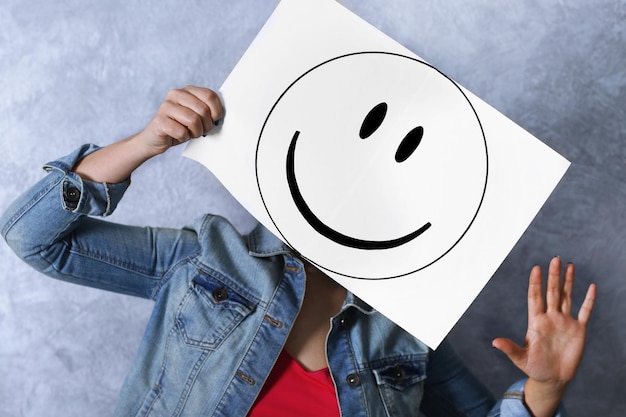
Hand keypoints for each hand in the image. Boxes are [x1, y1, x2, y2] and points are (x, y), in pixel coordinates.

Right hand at [73, 86, 222, 182]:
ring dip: (196, 132)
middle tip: (201, 131)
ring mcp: (166, 106)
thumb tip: (222, 115)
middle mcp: (176, 94)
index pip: (210, 96)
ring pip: (193, 120)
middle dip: (206, 125)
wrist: (156, 140)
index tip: (214, 121)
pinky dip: (184, 138)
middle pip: (203, 110)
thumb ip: (208, 110)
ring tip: (190, 133)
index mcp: (187, 90)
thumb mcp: (197, 116)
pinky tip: (178, 136)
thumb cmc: (181, 127)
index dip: (217, 112)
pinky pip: (182, 131)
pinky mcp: (159, 120)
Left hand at [492, 257, 595, 416]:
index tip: (536, 268)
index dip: (536, 283)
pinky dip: (588, 300)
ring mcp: (565, 322)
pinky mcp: (578, 330)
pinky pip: (584, 312)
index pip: (535, 297)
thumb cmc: (535, 368)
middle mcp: (550, 318)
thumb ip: (510, 349)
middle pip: (552, 292)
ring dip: (568, 282)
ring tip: (568, 265)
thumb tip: (494, 342)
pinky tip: (591, 287)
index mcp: (536, 322)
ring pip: (566, 297)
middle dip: (553, 276)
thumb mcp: (521, 358)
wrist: (553, 378)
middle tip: (555, 259)